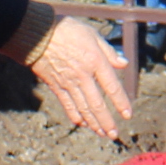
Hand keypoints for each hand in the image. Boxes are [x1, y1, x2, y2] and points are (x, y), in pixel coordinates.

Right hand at [25, 17, 134, 139]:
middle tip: (114, 135)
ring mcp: (68, 83)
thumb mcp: (92, 34)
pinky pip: (67, 105)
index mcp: (95, 61)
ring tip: (101, 134)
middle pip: (97, 105)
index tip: (128, 115)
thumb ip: (109, 51)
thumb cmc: (67, 30)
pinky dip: (75, 116)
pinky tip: (82, 123)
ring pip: (83, 108)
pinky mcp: (55, 86)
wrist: (37, 33)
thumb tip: (124, 63)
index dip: (121, 103)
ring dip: (93, 123)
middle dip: (107, 122)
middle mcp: (83, 76)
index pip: (112, 87)